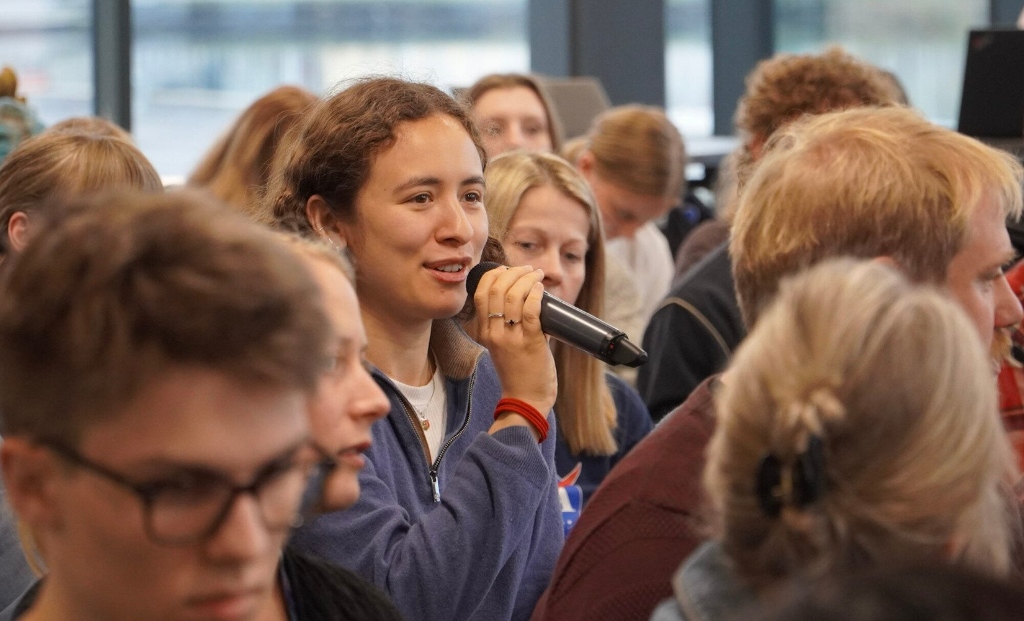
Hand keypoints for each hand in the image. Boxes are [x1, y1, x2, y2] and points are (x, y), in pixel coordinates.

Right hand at [473, 265, 557, 422]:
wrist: (525, 400)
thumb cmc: (518, 373)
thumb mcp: (501, 346)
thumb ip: (508, 324)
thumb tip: (528, 298)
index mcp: (483, 331)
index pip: (480, 293)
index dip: (494, 274)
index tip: (508, 269)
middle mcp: (493, 333)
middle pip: (495, 289)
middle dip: (513, 272)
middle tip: (528, 269)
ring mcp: (510, 338)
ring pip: (513, 296)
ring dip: (527, 279)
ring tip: (538, 275)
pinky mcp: (530, 342)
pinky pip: (530, 310)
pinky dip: (535, 294)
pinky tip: (541, 289)